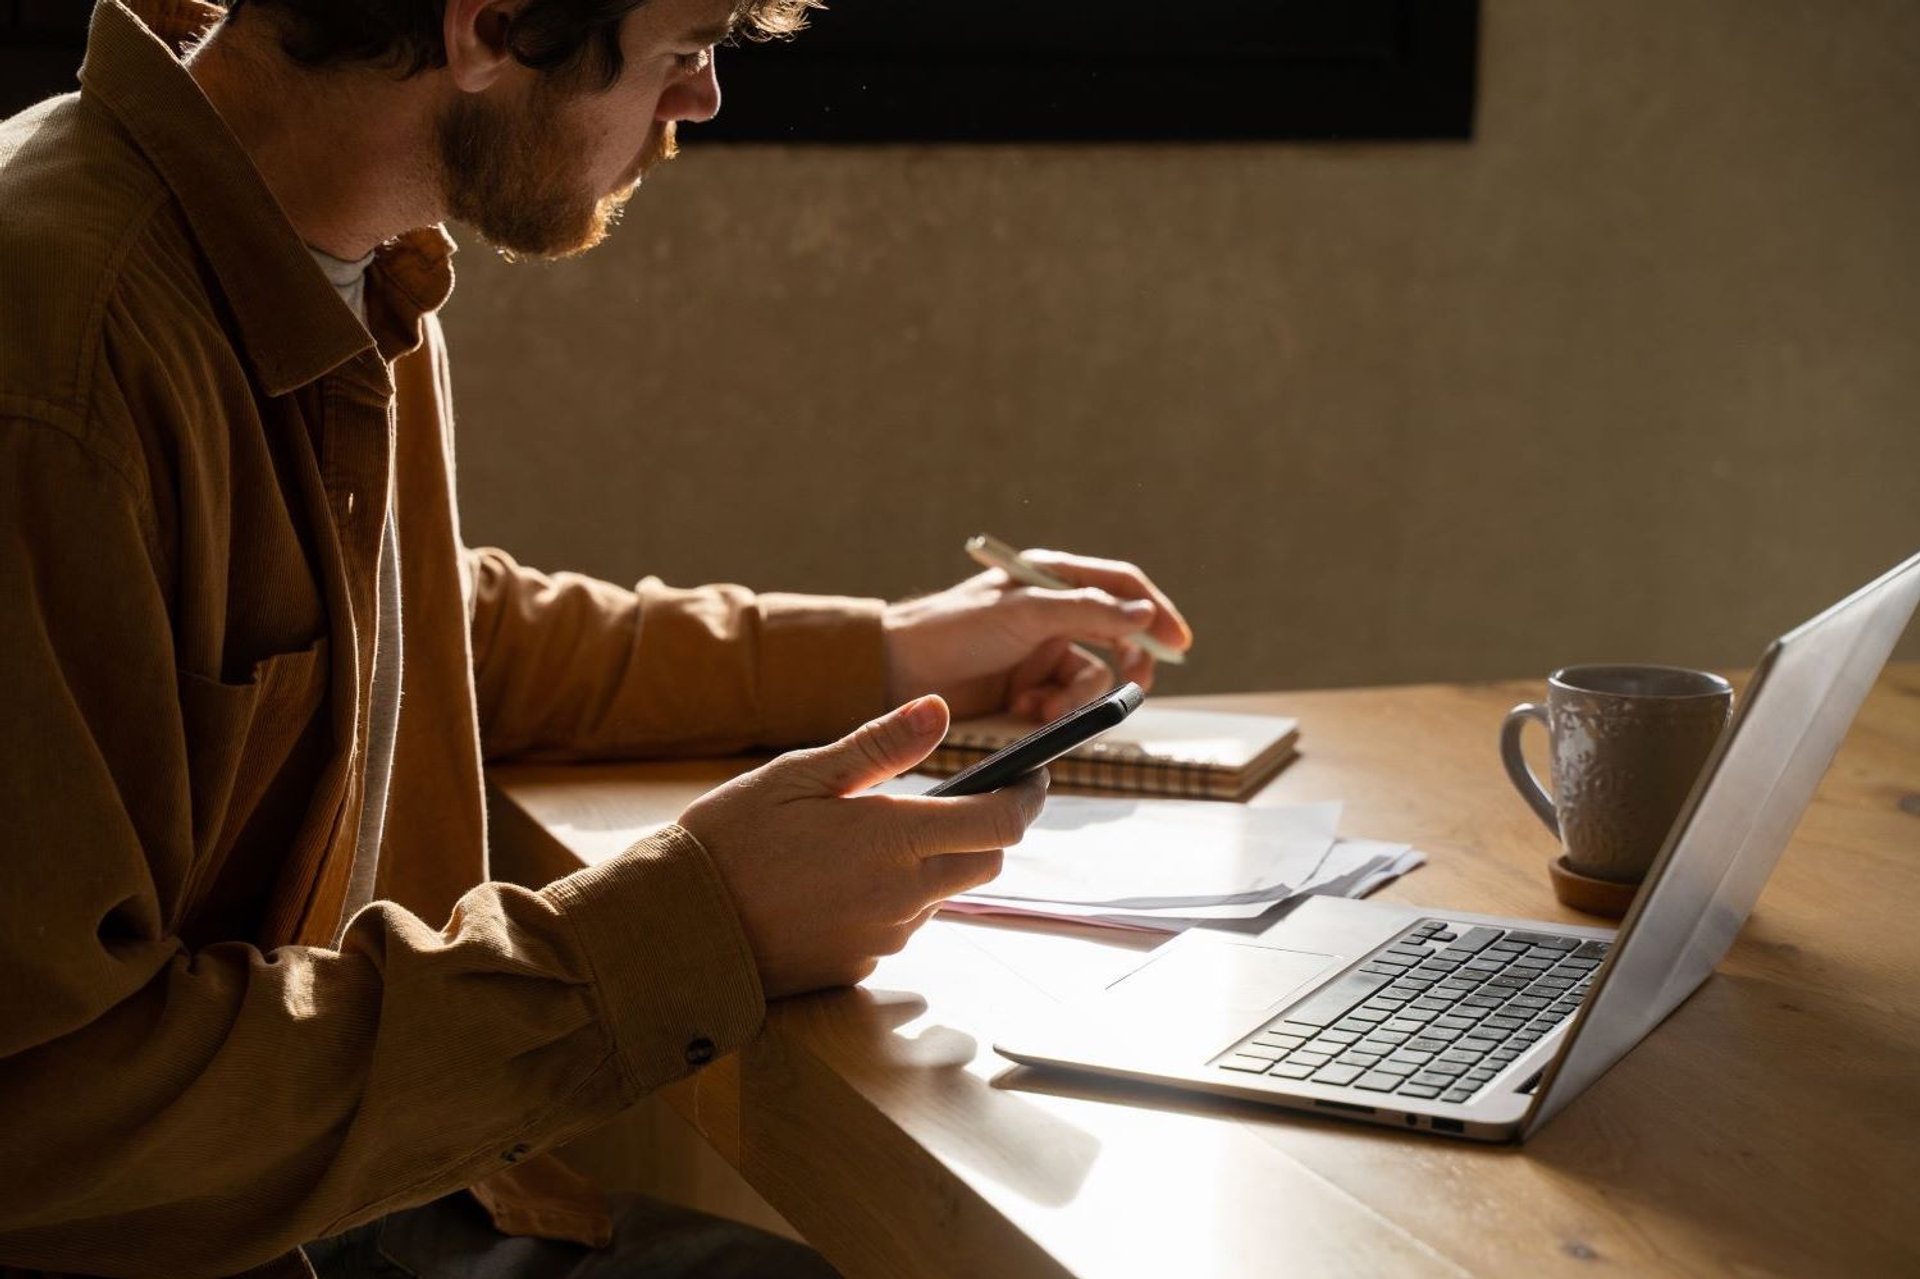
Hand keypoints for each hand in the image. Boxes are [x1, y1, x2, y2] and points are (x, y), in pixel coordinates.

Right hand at [679, 695, 1045, 997]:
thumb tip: (940, 709)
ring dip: (931, 864)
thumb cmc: (730, 840)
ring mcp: (884, 936)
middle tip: (959, 799)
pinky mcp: (860, 965)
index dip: (1028, 796)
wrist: (676, 927)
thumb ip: (880, 746)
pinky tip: (839, 879)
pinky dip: (891, 897)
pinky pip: (899, 924)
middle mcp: (903, 895)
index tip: (1033, 775)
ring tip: (867, 837)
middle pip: (985, 863)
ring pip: (942, 895)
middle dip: (986, 830)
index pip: (1000, 822)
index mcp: (894, 839)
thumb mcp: (800, 774)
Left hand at [883, 548, 1193, 721]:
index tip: (1179, 643)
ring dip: (1075, 697)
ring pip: (1091, 678)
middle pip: (1116, 636)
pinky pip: (1063, 703)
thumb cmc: (954, 629)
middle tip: (1134, 687)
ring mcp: (1040, 652)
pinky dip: (1051, 711)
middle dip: (1126, 665)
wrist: (895, 672)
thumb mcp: (1025, 613)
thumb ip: (1087, 611)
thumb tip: (1143, 611)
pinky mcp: (1026, 688)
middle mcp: (1051, 612)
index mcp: (1050, 578)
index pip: (1121, 586)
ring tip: (1041, 707)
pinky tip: (1021, 711)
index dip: (1155, 611)